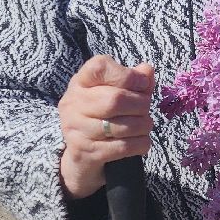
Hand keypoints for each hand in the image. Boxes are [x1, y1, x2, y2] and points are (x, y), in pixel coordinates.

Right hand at [57, 56, 155, 198]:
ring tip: (145, 124)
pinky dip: (141, 143)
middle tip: (145, 109)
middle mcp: (73, 103)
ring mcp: (76, 128)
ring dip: (144, 125)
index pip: (100, 67)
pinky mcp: (85, 151)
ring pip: (122, 126)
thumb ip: (134, 79)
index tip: (142, 83)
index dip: (128, 75)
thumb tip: (147, 70)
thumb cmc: (105, 112)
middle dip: (141, 104)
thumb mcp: (117, 91)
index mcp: (81, 81)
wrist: (83, 150)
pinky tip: (141, 140)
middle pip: (116, 100)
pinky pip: (123, 147)